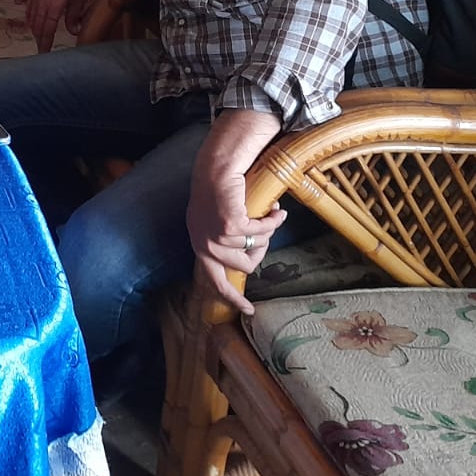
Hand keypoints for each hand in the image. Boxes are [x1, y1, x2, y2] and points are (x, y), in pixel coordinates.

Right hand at [26, 0, 88, 51]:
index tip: (44, 54)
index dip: (45, 43)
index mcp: (54, 4)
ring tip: (40, 41)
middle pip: (37, 27)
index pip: (47, 29)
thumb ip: (74, 15)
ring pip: (31, 21)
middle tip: (42, 52)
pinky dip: (30, 22)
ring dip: (35, 32)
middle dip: (39, 41)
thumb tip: (73, 32)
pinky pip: (28, 12)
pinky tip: (34, 27)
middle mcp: (41, 2)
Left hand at [186, 108, 285, 313]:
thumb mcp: (217, 220)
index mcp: (200, 244)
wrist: (218, 165)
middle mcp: (204, 243)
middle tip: (266, 233)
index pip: (214, 281)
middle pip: (243, 267)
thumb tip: (249, 259)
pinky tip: (276, 210)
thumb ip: (227, 240)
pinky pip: (263, 233)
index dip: (232, 297)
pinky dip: (273, 221)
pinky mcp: (230, 225)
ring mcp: (216, 236)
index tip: (249, 310)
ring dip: (267, 232)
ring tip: (269, 215)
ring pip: (256, 248)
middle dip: (260, 252)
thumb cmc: (221, 189)